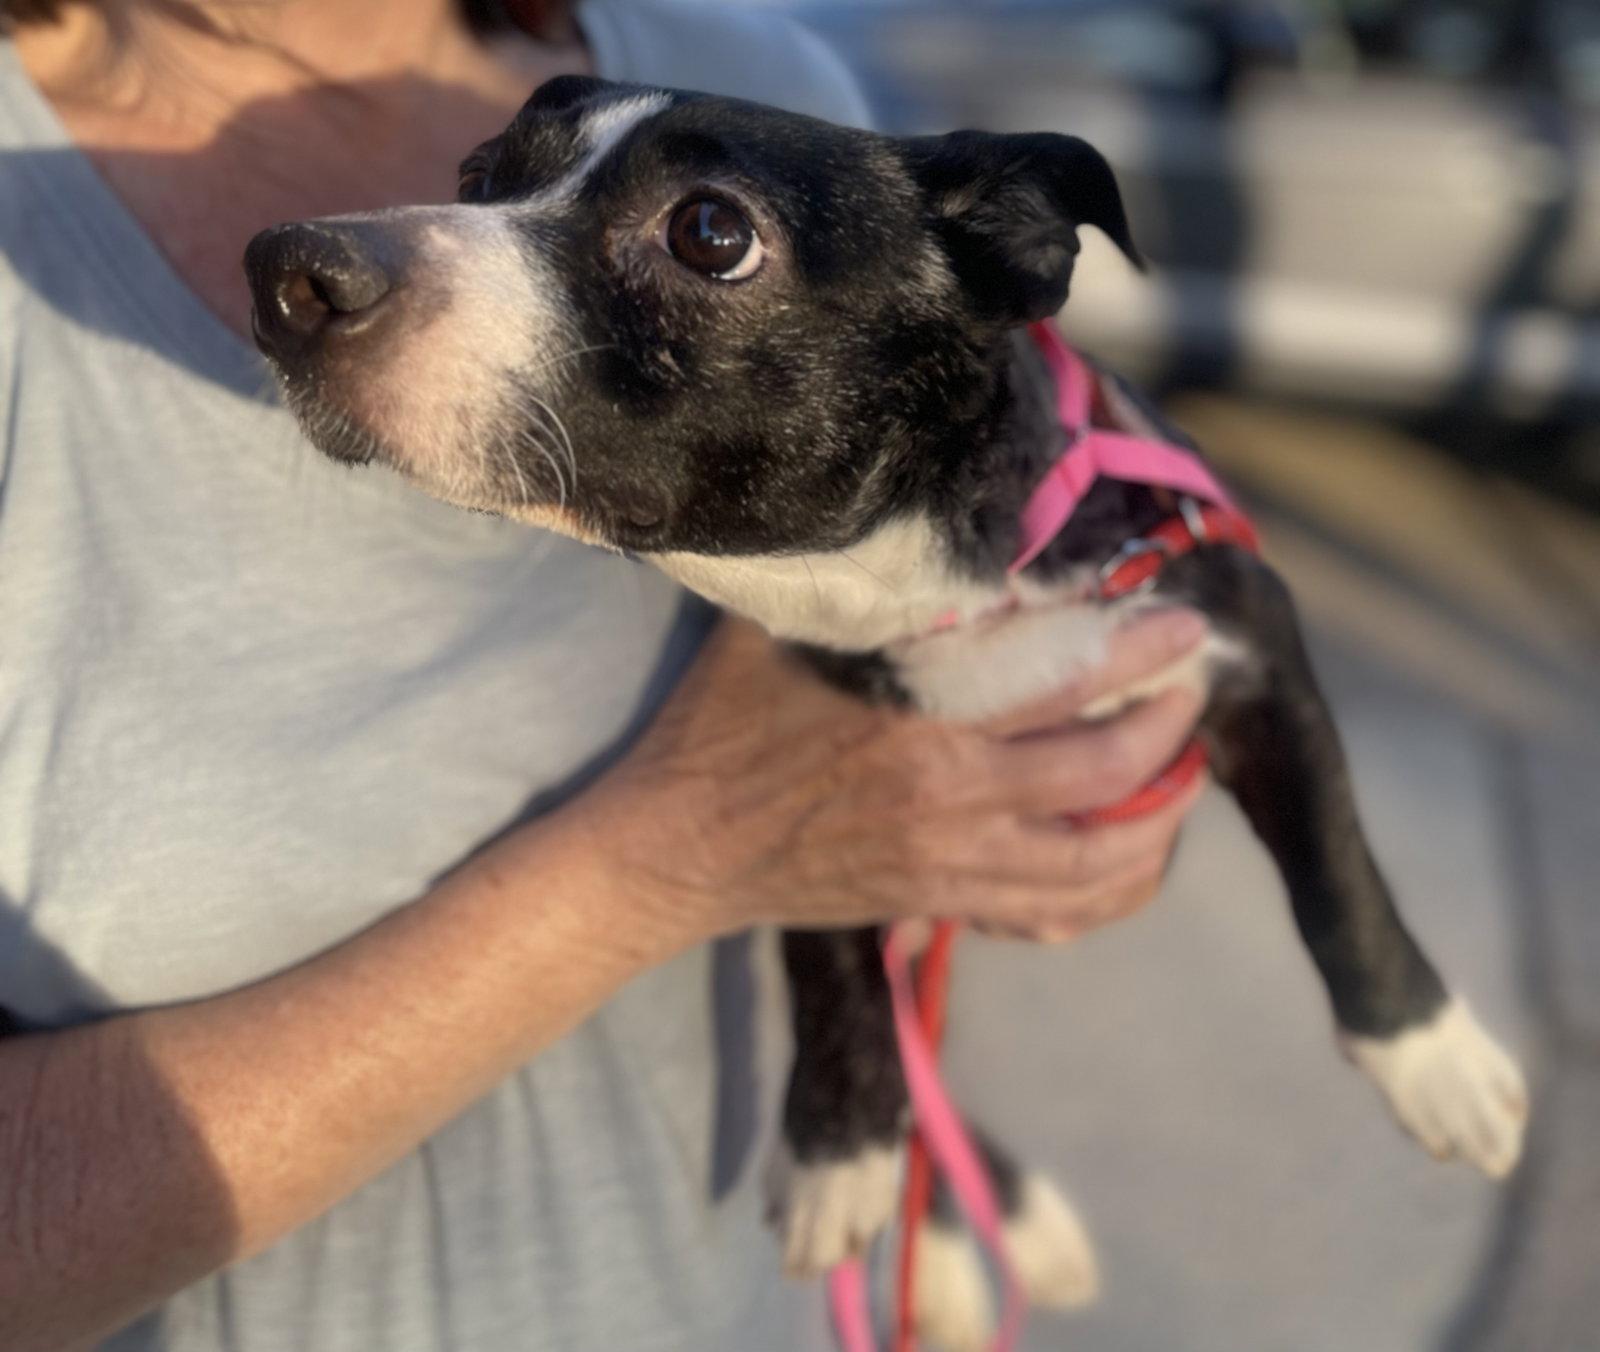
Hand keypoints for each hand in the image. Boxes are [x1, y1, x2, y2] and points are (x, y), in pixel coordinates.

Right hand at [573, 609, 1209, 948]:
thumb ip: (868, 589)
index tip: (1187, 622)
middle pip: (1107, 774)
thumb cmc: (723, 724)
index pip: (1065, 681)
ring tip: (1182, 772)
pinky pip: (1054, 916)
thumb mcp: (786, 632)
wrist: (679, 848)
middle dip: (1171, 728)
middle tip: (1190, 689)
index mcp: (920, 723)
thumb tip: (934, 527)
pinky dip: (1109, 892)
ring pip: (1100, 863)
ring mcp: (954, 866)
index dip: (1141, 649)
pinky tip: (1130, 859)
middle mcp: (953, 802)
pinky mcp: (942, 903)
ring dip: (1161, 817)